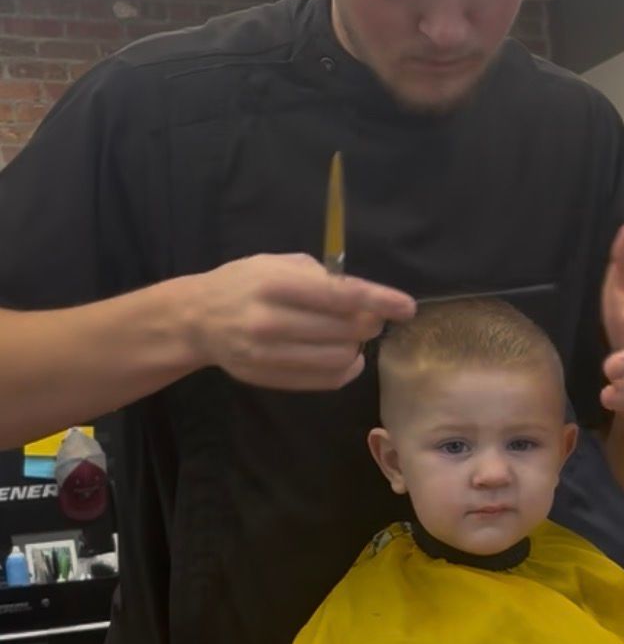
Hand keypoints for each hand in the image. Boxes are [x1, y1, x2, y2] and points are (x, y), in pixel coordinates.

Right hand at [190, 254, 415, 391]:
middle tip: (373, 317)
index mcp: (275, 284)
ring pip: (340, 358)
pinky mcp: (270, 378)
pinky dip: (347, 370)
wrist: (197, 319)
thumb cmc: (242, 283)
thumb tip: (362, 296)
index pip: (341, 295)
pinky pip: (325, 380)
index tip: (407, 306)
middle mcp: (271, 321)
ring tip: (354, 336)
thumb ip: (318, 275)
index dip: (379, 300)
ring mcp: (269, 355)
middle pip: (346, 330)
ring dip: (358, 347)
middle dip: (370, 323)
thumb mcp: (274, 263)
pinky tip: (347, 358)